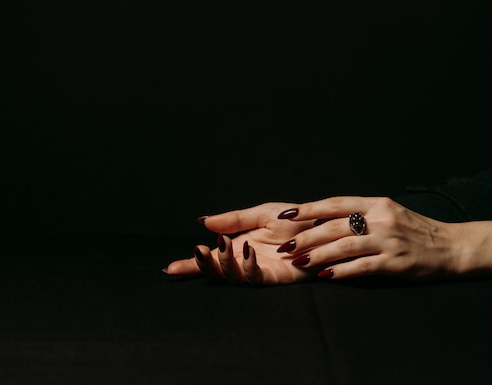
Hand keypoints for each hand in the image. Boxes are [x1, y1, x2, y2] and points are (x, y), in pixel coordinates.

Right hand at [164, 202, 319, 284]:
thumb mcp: (259, 214)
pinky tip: (247, 251)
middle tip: (197, 251)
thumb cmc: (294, 219)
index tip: (170, 268)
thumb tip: (204, 222)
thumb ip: (233, 220)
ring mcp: (261, 270)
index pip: (211, 258)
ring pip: (233, 277)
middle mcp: (246, 261)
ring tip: (222, 246)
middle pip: (217, 272)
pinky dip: (248, 265)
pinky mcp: (277, 277)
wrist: (321, 222)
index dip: (191, 264)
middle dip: (203, 265)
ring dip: (223, 263)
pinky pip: (257, 277)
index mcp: (239, 246)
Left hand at [274, 196, 491, 279]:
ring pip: (344, 247)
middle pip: (335, 226)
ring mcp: (388, 240)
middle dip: (307, 237)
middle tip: (286, 246)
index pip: (336, 203)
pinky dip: (341, 272)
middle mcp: (381, 219)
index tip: (287, 214)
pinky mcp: (395, 262)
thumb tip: (326, 219)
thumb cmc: (416, 230)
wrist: (452, 246)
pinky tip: (325, 276)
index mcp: (377, 204)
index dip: (309, 209)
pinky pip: (361, 267)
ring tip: (299, 262)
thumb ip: (362, 214)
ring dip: (318, 255)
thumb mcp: (389, 213)